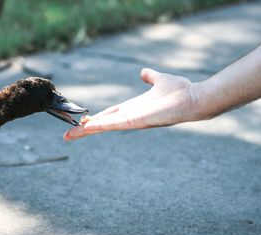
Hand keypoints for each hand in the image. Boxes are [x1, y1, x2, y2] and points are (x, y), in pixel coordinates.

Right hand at [64, 68, 201, 139]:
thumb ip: (150, 77)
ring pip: (104, 126)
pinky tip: (86, 127)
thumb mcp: (159, 80)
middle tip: (68, 135)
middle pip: (102, 123)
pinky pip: (114, 124)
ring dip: (86, 131)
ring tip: (69, 136)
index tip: (82, 122)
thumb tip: (144, 72)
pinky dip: (100, 126)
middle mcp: (130, 116)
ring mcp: (132, 120)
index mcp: (133, 107)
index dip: (95, 118)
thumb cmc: (180, 91)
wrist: (193, 98)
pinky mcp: (136, 120)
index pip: (109, 114)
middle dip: (85, 130)